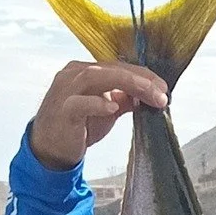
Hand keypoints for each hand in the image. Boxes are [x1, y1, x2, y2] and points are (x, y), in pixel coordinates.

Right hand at [27, 60, 169, 170]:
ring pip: (95, 77)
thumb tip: (151, 95)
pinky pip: (79, 102)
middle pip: (110, 68)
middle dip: (140, 78)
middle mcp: (74, 75)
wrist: (51, 148)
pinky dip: (96, 103)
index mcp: (86, 71)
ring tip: (147, 94)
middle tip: (162, 93)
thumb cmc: (80, 126)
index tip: (164, 88)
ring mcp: (66, 90)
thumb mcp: (107, 109)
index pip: (118, 67)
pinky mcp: (63, 110)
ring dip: (125, 83)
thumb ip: (126, 100)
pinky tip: (113, 108)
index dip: (143, 75)